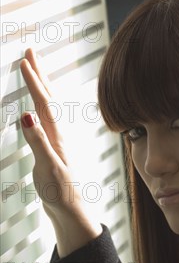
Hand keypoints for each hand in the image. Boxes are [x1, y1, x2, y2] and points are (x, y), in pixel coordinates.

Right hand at [19, 48, 81, 216]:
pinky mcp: (53, 148)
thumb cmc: (61, 194)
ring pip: (50, 106)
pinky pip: (47, 118)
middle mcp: (59, 135)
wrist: (71, 211)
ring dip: (43, 86)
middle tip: (31, 51)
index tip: (25, 61)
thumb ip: (38, 143)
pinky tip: (41, 106)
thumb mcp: (48, 169)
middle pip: (50, 98)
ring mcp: (57, 141)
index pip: (45, 104)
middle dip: (40, 74)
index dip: (34, 82)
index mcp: (57, 137)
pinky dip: (43, 105)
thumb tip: (27, 116)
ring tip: (36, 70)